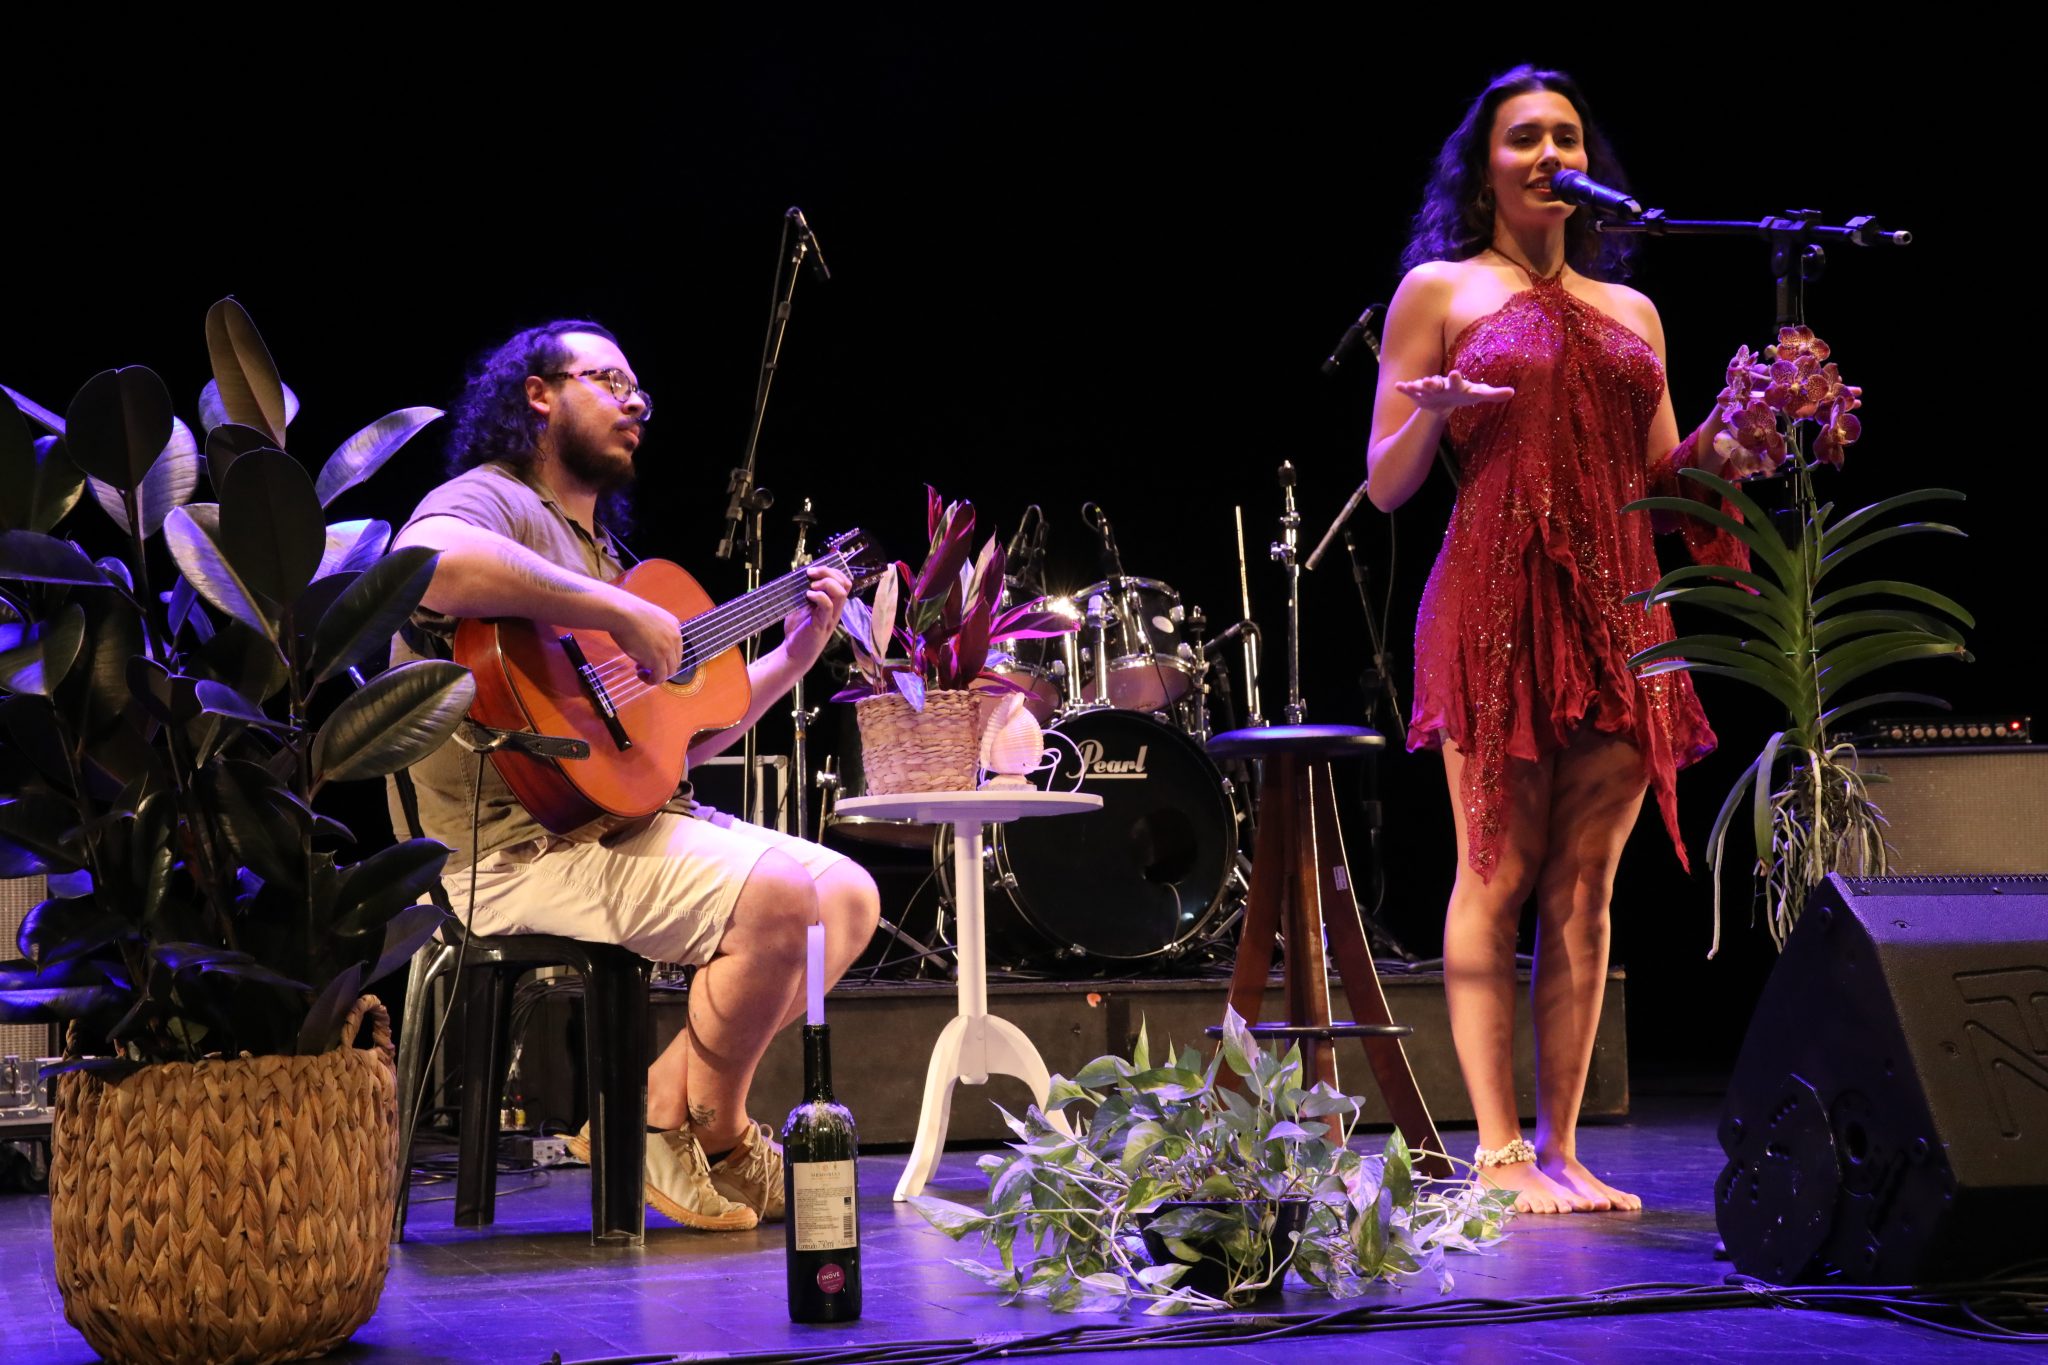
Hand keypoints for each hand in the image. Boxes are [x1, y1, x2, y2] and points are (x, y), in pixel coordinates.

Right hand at [608, 591, 683, 681]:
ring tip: (642, 672)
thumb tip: (648, 646)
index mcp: (674, 625)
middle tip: (644, 666)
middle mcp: (675, 637)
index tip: (650, 656)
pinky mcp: (658, 659)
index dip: (664, 656)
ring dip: (657, 675)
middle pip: (675, 661)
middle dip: (661, 666)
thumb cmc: (627, 613)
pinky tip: (640, 674)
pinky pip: (659, 677)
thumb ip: (654, 631)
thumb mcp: (649, 619)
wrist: (622, 613)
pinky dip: (651, 680)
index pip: (676, 647)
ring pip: (669, 671)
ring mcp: (668, 649)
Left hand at [782, 563, 850, 668]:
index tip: (813, 571)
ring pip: (840, 593)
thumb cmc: (798, 631)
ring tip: (811, 586)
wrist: (793, 654)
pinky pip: (828, 606)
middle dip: (829, 572)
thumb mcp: (802, 607)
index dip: (831, 571)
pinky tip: (808, 596)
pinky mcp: (822, 624)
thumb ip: (805, 594)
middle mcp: (835, 610)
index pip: (844, 582)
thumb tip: (801, 576)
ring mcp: (830, 617)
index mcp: (833, 604)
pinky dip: (818, 596)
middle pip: (845, 584)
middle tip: (811, 574)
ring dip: (826, 583)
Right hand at [1395, 369, 1514, 412]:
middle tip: (1432, 380)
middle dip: (1434, 382)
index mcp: (1456, 384)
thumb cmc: (1464, 394)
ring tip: (1415, 385)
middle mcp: (1442, 384)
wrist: (1445, 397)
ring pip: (1423, 386)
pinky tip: (1398, 387)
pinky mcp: (1419, 394)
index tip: (1455, 373)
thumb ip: (1494, 394)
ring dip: (1419, 385)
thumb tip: (1513, 393)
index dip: (1457, 379)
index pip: (1457, 382)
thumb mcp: (1478, 394)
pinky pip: (1411, 391)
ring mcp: (1429, 388)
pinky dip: (1405, 388)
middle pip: (1438, 383)